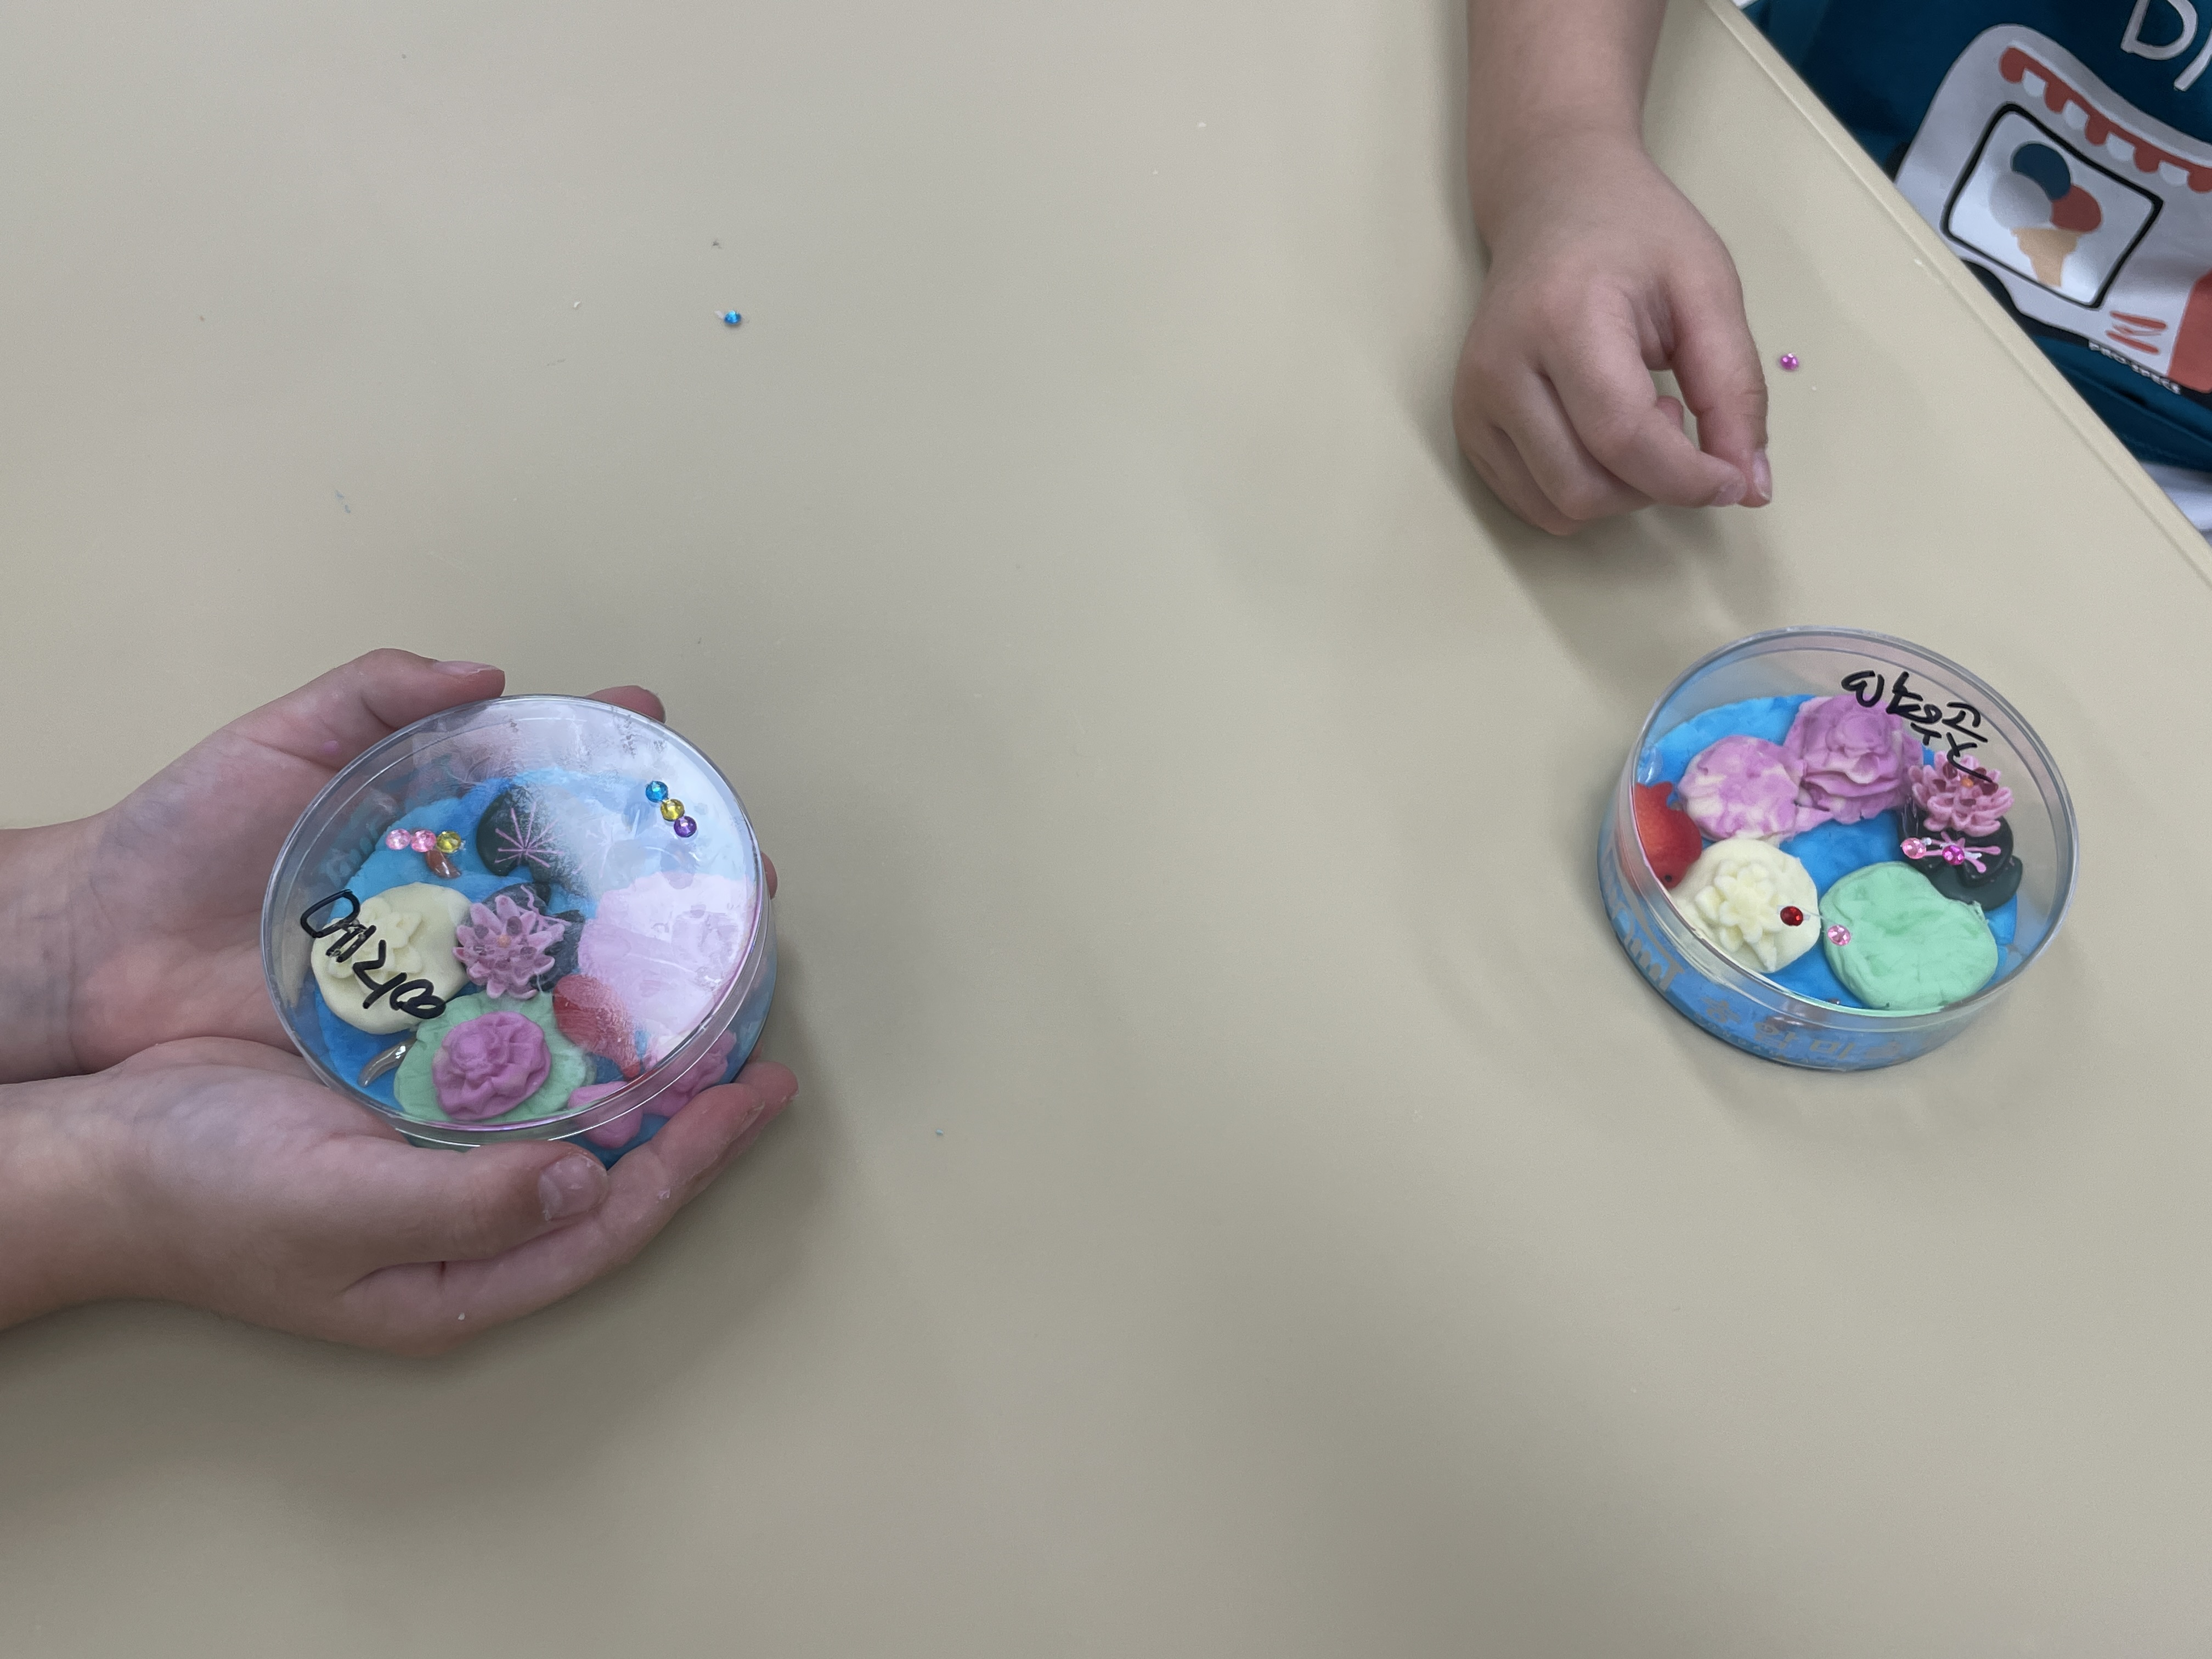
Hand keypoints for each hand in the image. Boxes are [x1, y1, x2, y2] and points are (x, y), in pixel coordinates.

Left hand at [0, 651, 692, 1080]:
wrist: (95, 955)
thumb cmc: (179, 839)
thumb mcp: (278, 743)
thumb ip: (373, 698)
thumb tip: (487, 674)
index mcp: (432, 824)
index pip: (544, 782)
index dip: (612, 760)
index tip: (663, 738)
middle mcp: (453, 903)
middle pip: (585, 888)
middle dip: (669, 879)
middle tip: (738, 873)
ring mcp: (438, 980)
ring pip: (562, 973)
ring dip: (643, 971)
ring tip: (715, 964)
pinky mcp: (411, 1050)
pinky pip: (501, 1052)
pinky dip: (567, 1054)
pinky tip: (632, 1050)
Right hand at [0, 1035, 795, 1350]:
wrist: (95, 1150)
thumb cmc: (201, 1197)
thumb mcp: (336, 1211)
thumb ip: (467, 1208)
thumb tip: (586, 1185)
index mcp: (464, 1274)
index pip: (614, 1220)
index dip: (693, 1159)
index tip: (761, 1091)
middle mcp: (471, 1217)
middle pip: (612, 1158)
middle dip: (687, 1098)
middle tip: (757, 1021)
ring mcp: (442, 1154)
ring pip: (572, 1102)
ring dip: (635, 1048)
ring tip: (701, 979)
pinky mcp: (408, 1095)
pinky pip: (511, 1056)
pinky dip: (561, 1015)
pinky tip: (594, 967)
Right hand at [1454, 134, 1769, 534]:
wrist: (1551, 203)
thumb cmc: (1635, 236)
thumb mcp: (1708, 290)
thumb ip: (1734, 389)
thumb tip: (1749, 489)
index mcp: (1563, 320)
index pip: (1622, 437)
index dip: (1687, 477)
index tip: (1732, 479)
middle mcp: (1501, 369)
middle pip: (1585, 488)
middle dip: (1653, 483)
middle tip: (1674, 416)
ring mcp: (1474, 402)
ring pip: (1558, 509)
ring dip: (1619, 492)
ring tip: (1634, 421)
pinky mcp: (1468, 427)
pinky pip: (1532, 504)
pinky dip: (1583, 493)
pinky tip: (1599, 437)